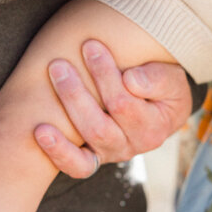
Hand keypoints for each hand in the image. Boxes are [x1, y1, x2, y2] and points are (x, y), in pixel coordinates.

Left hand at [34, 40, 191, 177]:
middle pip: (100, 126)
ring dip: (66, 109)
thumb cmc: (163, 87)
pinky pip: (76, 166)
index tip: (91, 46)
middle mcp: (131, 147)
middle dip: (77, 94)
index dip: (105, 76)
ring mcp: (110, 153)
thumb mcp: (171, 79)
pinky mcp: (92, 157)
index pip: (124, 104)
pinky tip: (40, 131)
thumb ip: (157, 79)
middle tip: (59, 64)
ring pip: (86, 139)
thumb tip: (131, 80)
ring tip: (51, 81)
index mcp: (153, 129)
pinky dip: (58, 152)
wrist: (160, 106)